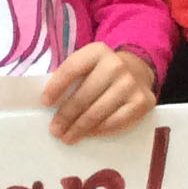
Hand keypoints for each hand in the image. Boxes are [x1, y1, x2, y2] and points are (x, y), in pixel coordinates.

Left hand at [42, 43, 157, 142]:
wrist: (137, 70)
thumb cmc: (102, 72)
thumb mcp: (87, 65)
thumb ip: (70, 78)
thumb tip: (50, 106)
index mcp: (97, 51)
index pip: (71, 69)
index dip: (56, 87)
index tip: (45, 103)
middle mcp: (116, 65)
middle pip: (84, 95)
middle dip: (66, 116)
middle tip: (55, 129)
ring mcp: (131, 84)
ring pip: (98, 112)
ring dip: (79, 128)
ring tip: (67, 137)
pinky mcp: (142, 102)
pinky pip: (115, 122)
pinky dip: (99, 130)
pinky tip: (88, 134)